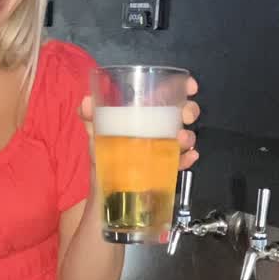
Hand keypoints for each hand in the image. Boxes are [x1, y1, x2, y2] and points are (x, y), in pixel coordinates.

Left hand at [76, 77, 200, 170]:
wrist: (105, 193)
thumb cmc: (104, 155)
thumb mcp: (96, 133)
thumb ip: (90, 117)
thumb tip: (87, 102)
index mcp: (144, 112)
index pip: (167, 93)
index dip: (182, 86)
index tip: (191, 87)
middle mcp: (159, 127)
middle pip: (183, 113)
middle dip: (190, 110)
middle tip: (185, 116)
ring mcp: (166, 148)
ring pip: (186, 137)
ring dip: (188, 136)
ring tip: (181, 139)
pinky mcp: (168, 169)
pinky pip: (182, 162)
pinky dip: (187, 159)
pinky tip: (187, 158)